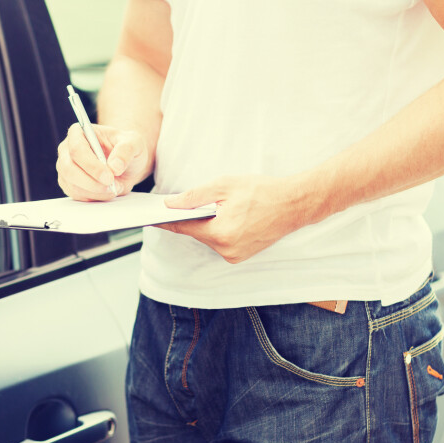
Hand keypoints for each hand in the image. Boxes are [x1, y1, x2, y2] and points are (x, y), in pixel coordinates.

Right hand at [56, 123, 150, 200]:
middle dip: (91, 182)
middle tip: (112, 186)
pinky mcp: (69, 184)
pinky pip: (77, 195)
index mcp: (78, 132)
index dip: (92, 165)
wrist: (124, 163)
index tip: (109, 176)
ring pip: (73, 185)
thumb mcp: (134, 142)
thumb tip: (115, 167)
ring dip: (96, 191)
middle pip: (69, 169)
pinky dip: (94, 197)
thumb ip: (126, 151)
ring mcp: (65, 168)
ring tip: (115, 187)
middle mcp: (67, 149)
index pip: (77, 149)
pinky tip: (107, 191)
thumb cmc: (126, 147)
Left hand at [157, 175, 316, 263]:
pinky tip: (220, 216)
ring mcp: (235, 255)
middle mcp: (226, 250)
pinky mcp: (241, 255)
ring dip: (205, 224)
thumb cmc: (263, 191)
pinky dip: (217, 230)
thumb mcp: (224, 186)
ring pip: (208, 238)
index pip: (183, 228)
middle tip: (174, 204)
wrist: (296, 204)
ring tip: (207, 207)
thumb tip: (170, 204)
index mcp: (220, 233)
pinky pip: (220, 242)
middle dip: (188, 219)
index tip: (148, 218)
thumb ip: (194, 196)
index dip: (164, 221)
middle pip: (196, 233)